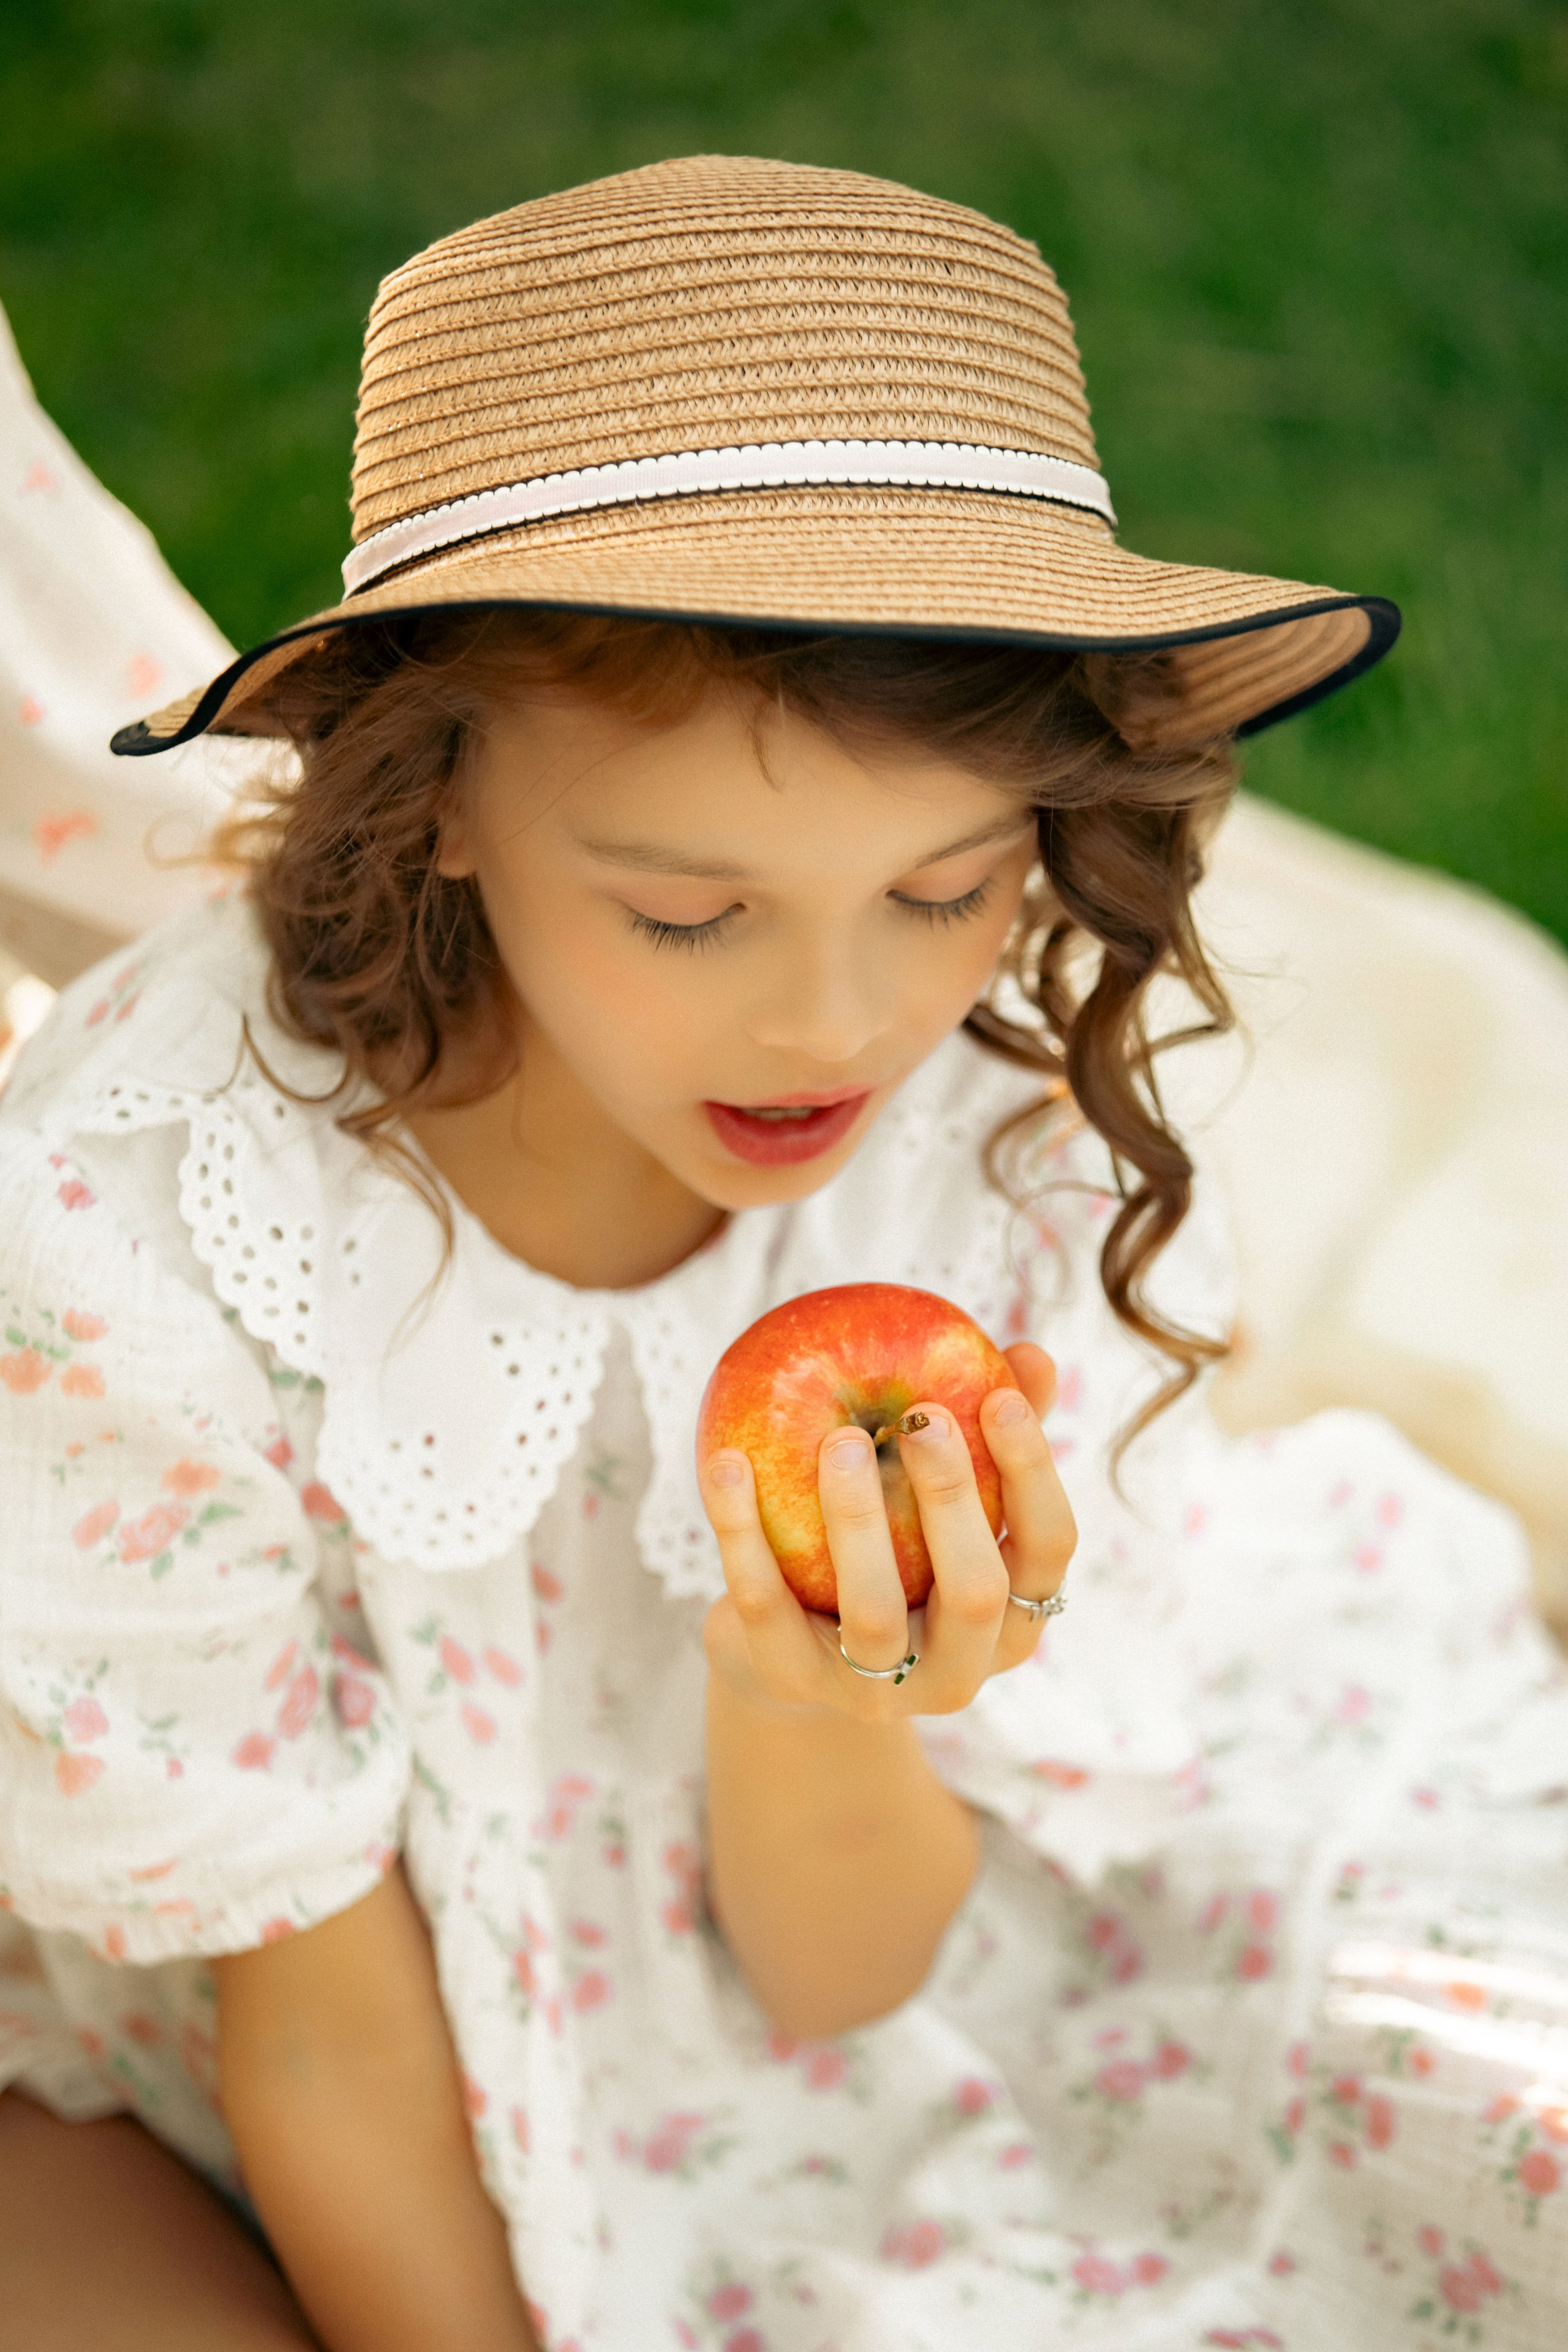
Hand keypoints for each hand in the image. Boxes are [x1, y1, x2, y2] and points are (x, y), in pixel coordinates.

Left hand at [701, 1343, 1074, 1720]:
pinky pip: (765, 1607)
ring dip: (857, 1520)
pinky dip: (743, 1532)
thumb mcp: (938, 1502)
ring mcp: (874, 1689)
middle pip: (975, 1592)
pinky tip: (728, 1462)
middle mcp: (958, 1669)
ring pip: (873, 1613)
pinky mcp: (791, 1679)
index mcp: (1012, 1618)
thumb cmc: (891, 1553)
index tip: (999, 1393)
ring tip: (839, 1439)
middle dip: (952, 1499)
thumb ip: (985, 1435)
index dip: (1033, 1472)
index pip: (1048, 1547)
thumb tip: (1033, 1353)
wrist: (785, 1649)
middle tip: (922, 1418)